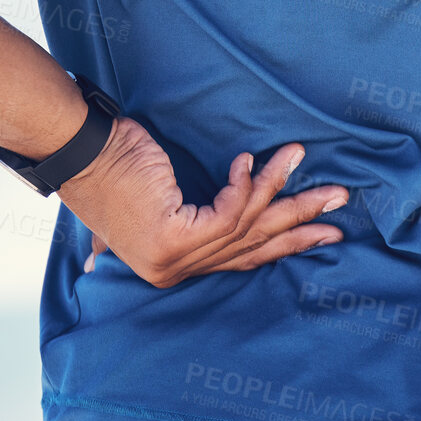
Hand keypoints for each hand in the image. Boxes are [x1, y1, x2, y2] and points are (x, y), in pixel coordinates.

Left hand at [58, 117, 349, 287]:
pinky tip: (249, 160)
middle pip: (253, 244)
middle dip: (301, 221)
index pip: (241, 257)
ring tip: (299, 153)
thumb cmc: (112, 165)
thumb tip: (138, 249)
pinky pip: (228, 212)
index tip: (323, 232)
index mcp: (173, 264)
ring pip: (245, 223)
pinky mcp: (174, 239)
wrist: (82, 150)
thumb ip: (171, 221)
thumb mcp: (146, 198)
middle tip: (338, 201)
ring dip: (279, 187)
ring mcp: (173, 259)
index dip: (283, 242)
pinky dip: (245, 184)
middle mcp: (174, 270)